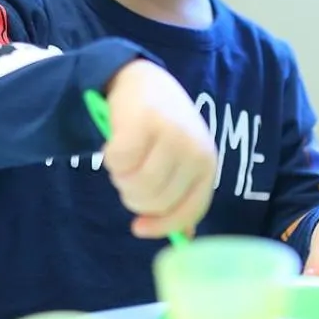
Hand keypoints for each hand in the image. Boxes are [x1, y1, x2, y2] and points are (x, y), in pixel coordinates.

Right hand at [101, 59, 216, 239]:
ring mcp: (171, 135)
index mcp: (207, 163)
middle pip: (156, 201)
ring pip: (137, 185)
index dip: (163, 226)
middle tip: (128, 176)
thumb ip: (181, 193)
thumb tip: (184, 239)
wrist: (142, 79)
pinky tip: (114, 144)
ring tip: (123, 160)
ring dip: (121, 179)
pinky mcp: (143, 122)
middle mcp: (194, 149)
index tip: (138, 229)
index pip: (189, 209)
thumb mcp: (180, 159)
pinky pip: (118, 163)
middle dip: (134, 196)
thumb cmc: (162, 125)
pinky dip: (110, 159)